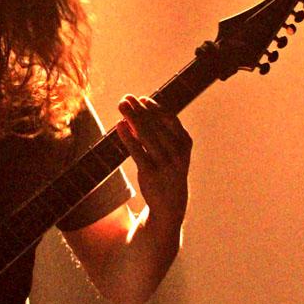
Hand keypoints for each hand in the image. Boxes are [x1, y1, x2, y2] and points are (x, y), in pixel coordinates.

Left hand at [117, 95, 191, 220]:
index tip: (141, 98)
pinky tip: (119, 125)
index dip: (154, 107)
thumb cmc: (168, 172)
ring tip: (121, 106)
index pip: (169, 119)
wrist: (170, 205)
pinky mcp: (150, 173)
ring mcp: (164, 163)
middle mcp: (176, 152)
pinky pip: (136, 150)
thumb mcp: (171, 153)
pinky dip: (127, 136)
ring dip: (131, 117)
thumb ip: (158, 135)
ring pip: (145, 134)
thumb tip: (138, 114)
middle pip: (155, 124)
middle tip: (126, 98)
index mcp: (184, 143)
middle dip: (139, 109)